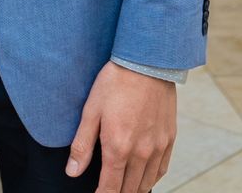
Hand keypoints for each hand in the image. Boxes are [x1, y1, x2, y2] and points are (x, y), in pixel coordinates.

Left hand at [69, 61, 175, 191]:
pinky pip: (162, 169)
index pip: (110, 188)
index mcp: (118, 147)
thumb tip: (72, 171)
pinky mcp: (170, 138)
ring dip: (134, 189)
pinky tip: (143, 177)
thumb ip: (82, 145)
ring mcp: (158, 147)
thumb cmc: (115, 83)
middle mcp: (141, 152)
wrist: (147, 62)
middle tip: (107, 191)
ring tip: (123, 188)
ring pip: (147, 183)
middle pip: (130, 189)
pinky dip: (152, 178)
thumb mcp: (91, 111)